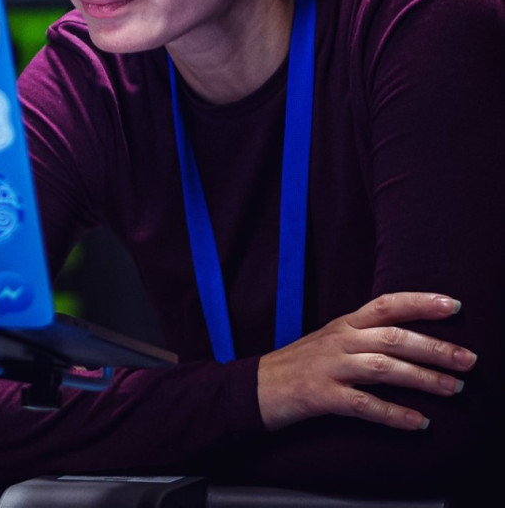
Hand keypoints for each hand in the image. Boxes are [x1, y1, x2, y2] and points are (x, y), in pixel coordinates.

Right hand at [257, 292, 475, 431]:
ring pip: (382, 368)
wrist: (255, 387)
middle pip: (392, 338)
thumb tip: (418, 342)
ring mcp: (329, 368)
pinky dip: (394, 414)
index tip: (454, 305)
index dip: (420, 303)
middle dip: (435, 348)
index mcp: (344, 325)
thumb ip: (367, 338)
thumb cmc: (302, 365)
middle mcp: (338, 341)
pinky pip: (363, 405)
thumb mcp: (332, 342)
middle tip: (469, 360)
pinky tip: (418, 422)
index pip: (386, 305)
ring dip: (422, 379)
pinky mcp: (321, 396)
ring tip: (453, 389)